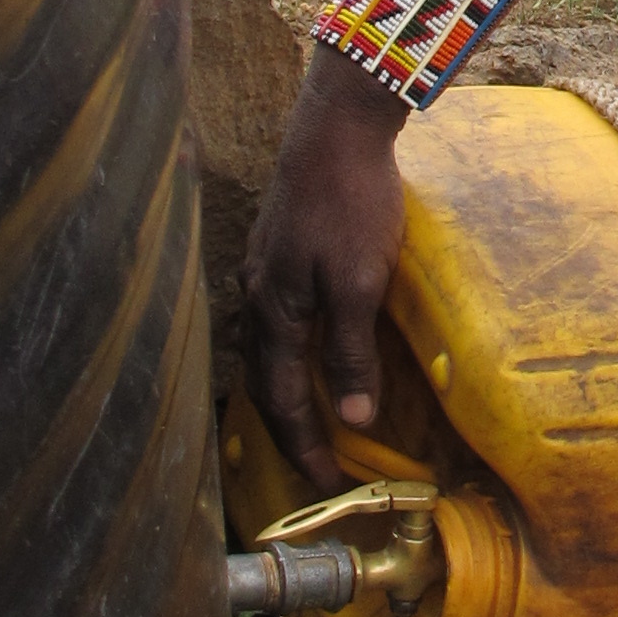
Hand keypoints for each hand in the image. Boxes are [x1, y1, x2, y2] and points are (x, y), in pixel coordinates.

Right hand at [241, 49, 407, 494]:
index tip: (328, 485)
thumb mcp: (361, 283)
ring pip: (263, 352)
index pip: (285, 402)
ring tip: (307, 422)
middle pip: (264, 384)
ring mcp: (260, 272)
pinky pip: (270, 322)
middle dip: (289, 431)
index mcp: (274, 314)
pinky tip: (302, 350)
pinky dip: (285, 356)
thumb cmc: (351, 204)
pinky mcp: (274, 250)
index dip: (306, 448)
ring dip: (283, 394)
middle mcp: (256, 298)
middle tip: (317, 466)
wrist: (334, 131)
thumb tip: (354, 418)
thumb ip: (351, 351)